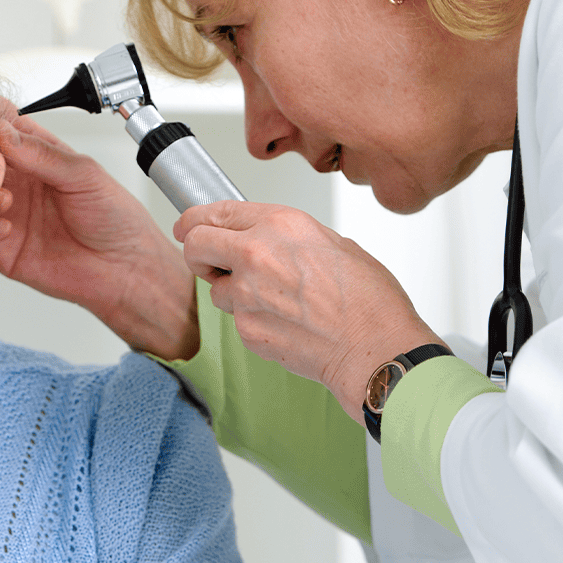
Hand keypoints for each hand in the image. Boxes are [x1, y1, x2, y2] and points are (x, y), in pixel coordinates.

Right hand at [0, 109, 199, 359]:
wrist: (124, 270)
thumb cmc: (116, 220)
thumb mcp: (84, 174)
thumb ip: (42, 154)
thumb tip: (4, 131)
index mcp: (38, 156)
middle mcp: (19, 182)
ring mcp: (7, 214)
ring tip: (3, 201)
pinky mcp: (0, 249)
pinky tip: (6, 228)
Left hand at [175, 201, 441, 419]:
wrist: (373, 349)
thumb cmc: (368, 301)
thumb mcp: (334, 243)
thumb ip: (290, 237)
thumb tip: (269, 239)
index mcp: (279, 224)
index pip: (215, 213)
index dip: (195, 221)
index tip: (188, 226)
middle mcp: (255, 255)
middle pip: (194, 246)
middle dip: (197, 253)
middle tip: (208, 261)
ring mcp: (246, 296)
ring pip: (215, 289)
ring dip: (232, 293)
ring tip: (275, 301)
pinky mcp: (246, 330)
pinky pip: (236, 320)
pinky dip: (253, 320)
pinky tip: (285, 323)